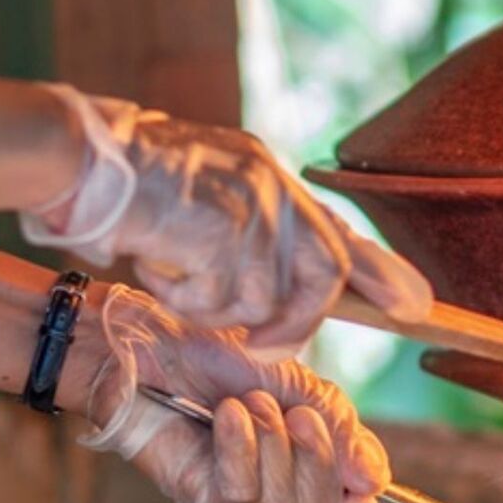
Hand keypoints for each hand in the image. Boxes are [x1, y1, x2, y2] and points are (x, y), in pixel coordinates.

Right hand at [29, 87, 430, 351]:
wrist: (84, 158)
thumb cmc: (130, 185)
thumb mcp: (205, 199)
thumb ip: (246, 233)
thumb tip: (270, 294)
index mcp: (266, 175)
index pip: (340, 229)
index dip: (382, 270)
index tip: (417, 306)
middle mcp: (269, 185)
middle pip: (325, 270)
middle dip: (299, 320)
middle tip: (263, 344)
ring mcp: (250, 206)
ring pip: (268, 297)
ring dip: (224, 310)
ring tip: (181, 286)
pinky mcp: (222, 230)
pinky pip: (223, 298)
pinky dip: (191, 301)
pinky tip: (161, 271)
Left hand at [64, 283, 388, 502]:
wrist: (160, 345)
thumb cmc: (227, 359)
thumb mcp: (302, 385)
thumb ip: (341, 429)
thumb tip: (374, 482)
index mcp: (310, 466)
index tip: (364, 494)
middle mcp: (278, 491)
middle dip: (319, 462)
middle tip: (300, 416)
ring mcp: (239, 499)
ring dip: (272, 441)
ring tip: (248, 401)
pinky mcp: (202, 496)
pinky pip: (240, 493)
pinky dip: (240, 446)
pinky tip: (226, 414)